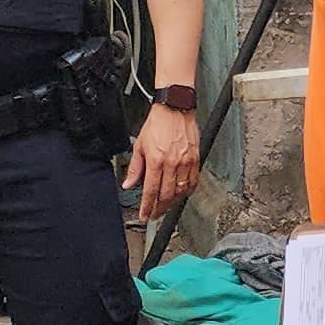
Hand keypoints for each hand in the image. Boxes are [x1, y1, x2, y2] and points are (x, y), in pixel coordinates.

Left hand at [129, 102, 198, 218]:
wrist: (175, 109)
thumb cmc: (158, 123)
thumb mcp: (139, 145)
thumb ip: (135, 168)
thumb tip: (128, 183)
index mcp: (156, 160)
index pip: (150, 191)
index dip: (147, 207)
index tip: (144, 215)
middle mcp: (172, 163)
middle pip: (166, 195)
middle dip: (159, 209)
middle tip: (154, 214)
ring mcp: (186, 162)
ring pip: (180, 191)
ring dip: (173, 203)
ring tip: (166, 207)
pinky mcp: (196, 158)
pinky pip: (193, 181)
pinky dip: (187, 191)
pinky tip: (182, 194)